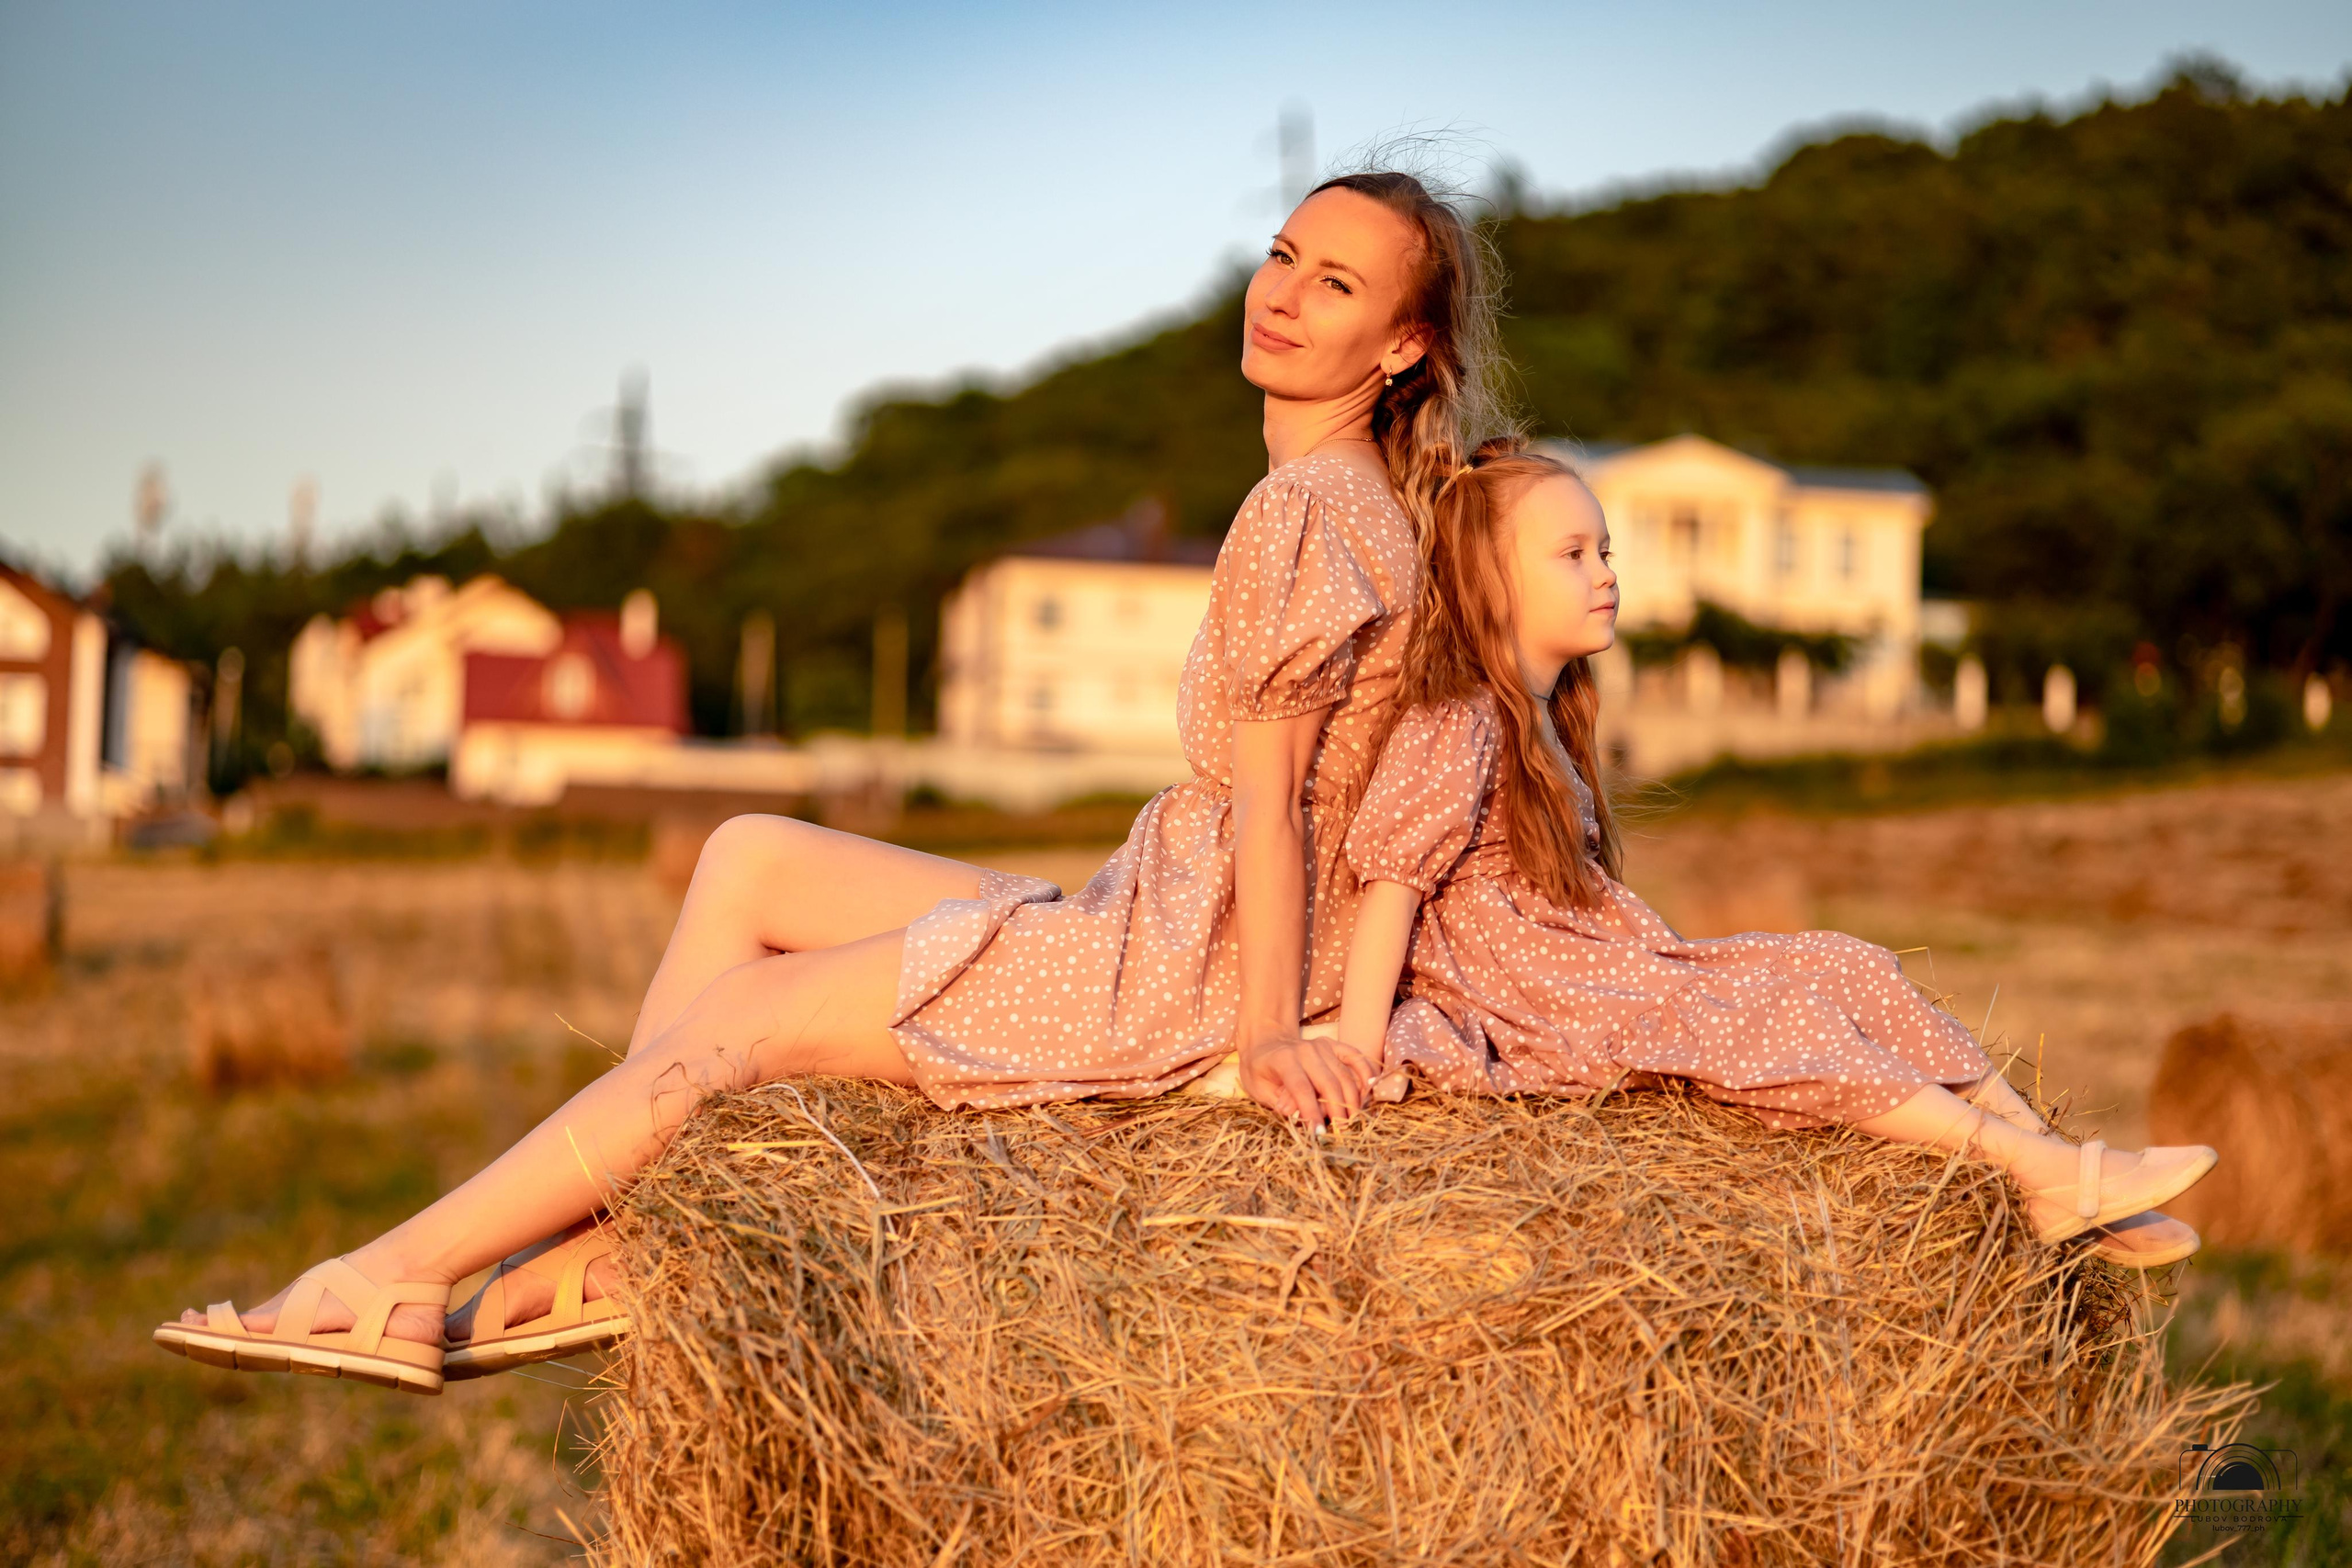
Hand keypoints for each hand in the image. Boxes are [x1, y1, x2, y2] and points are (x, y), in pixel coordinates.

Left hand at [1238, 1030, 1377, 1131]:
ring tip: (1353, 1120)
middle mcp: (1306, 1050)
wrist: (1266, 1042)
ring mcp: (1322, 1046)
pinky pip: (1355, 1056)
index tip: (1319, 1133)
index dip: (1311, 1112)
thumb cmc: (1260, 1070)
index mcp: (1284, 1060)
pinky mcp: (1334, 1045)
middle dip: (1337, 1110)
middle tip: (1342, 1132)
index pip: (1302, 1089)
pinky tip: (1370, 1087)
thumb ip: (1278, 1100)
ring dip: (1353, 1099)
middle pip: (1329, 1083)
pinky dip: (1365, 1070)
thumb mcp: (1258, 1088)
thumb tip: (1296, 1113)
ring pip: (1345, 1075)